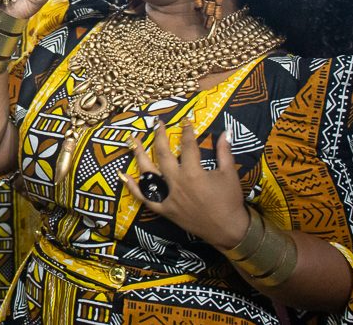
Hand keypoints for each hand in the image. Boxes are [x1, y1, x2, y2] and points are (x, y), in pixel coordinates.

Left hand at [120, 120, 248, 250]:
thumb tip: (225, 132)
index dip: (186, 131)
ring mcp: (168, 196)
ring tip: (133, 141)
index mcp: (193, 172)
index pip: (187, 145)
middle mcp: (177, 182)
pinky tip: (123, 176)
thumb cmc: (229, 201)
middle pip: (163, 154)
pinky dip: (132, 188)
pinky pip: (145, 198)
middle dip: (159, 136)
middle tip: (157, 124)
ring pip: (148, 173)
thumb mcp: (229, 174)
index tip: (185, 121)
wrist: (227, 230)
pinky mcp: (164, 209)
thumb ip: (224, 152)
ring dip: (139, 155)